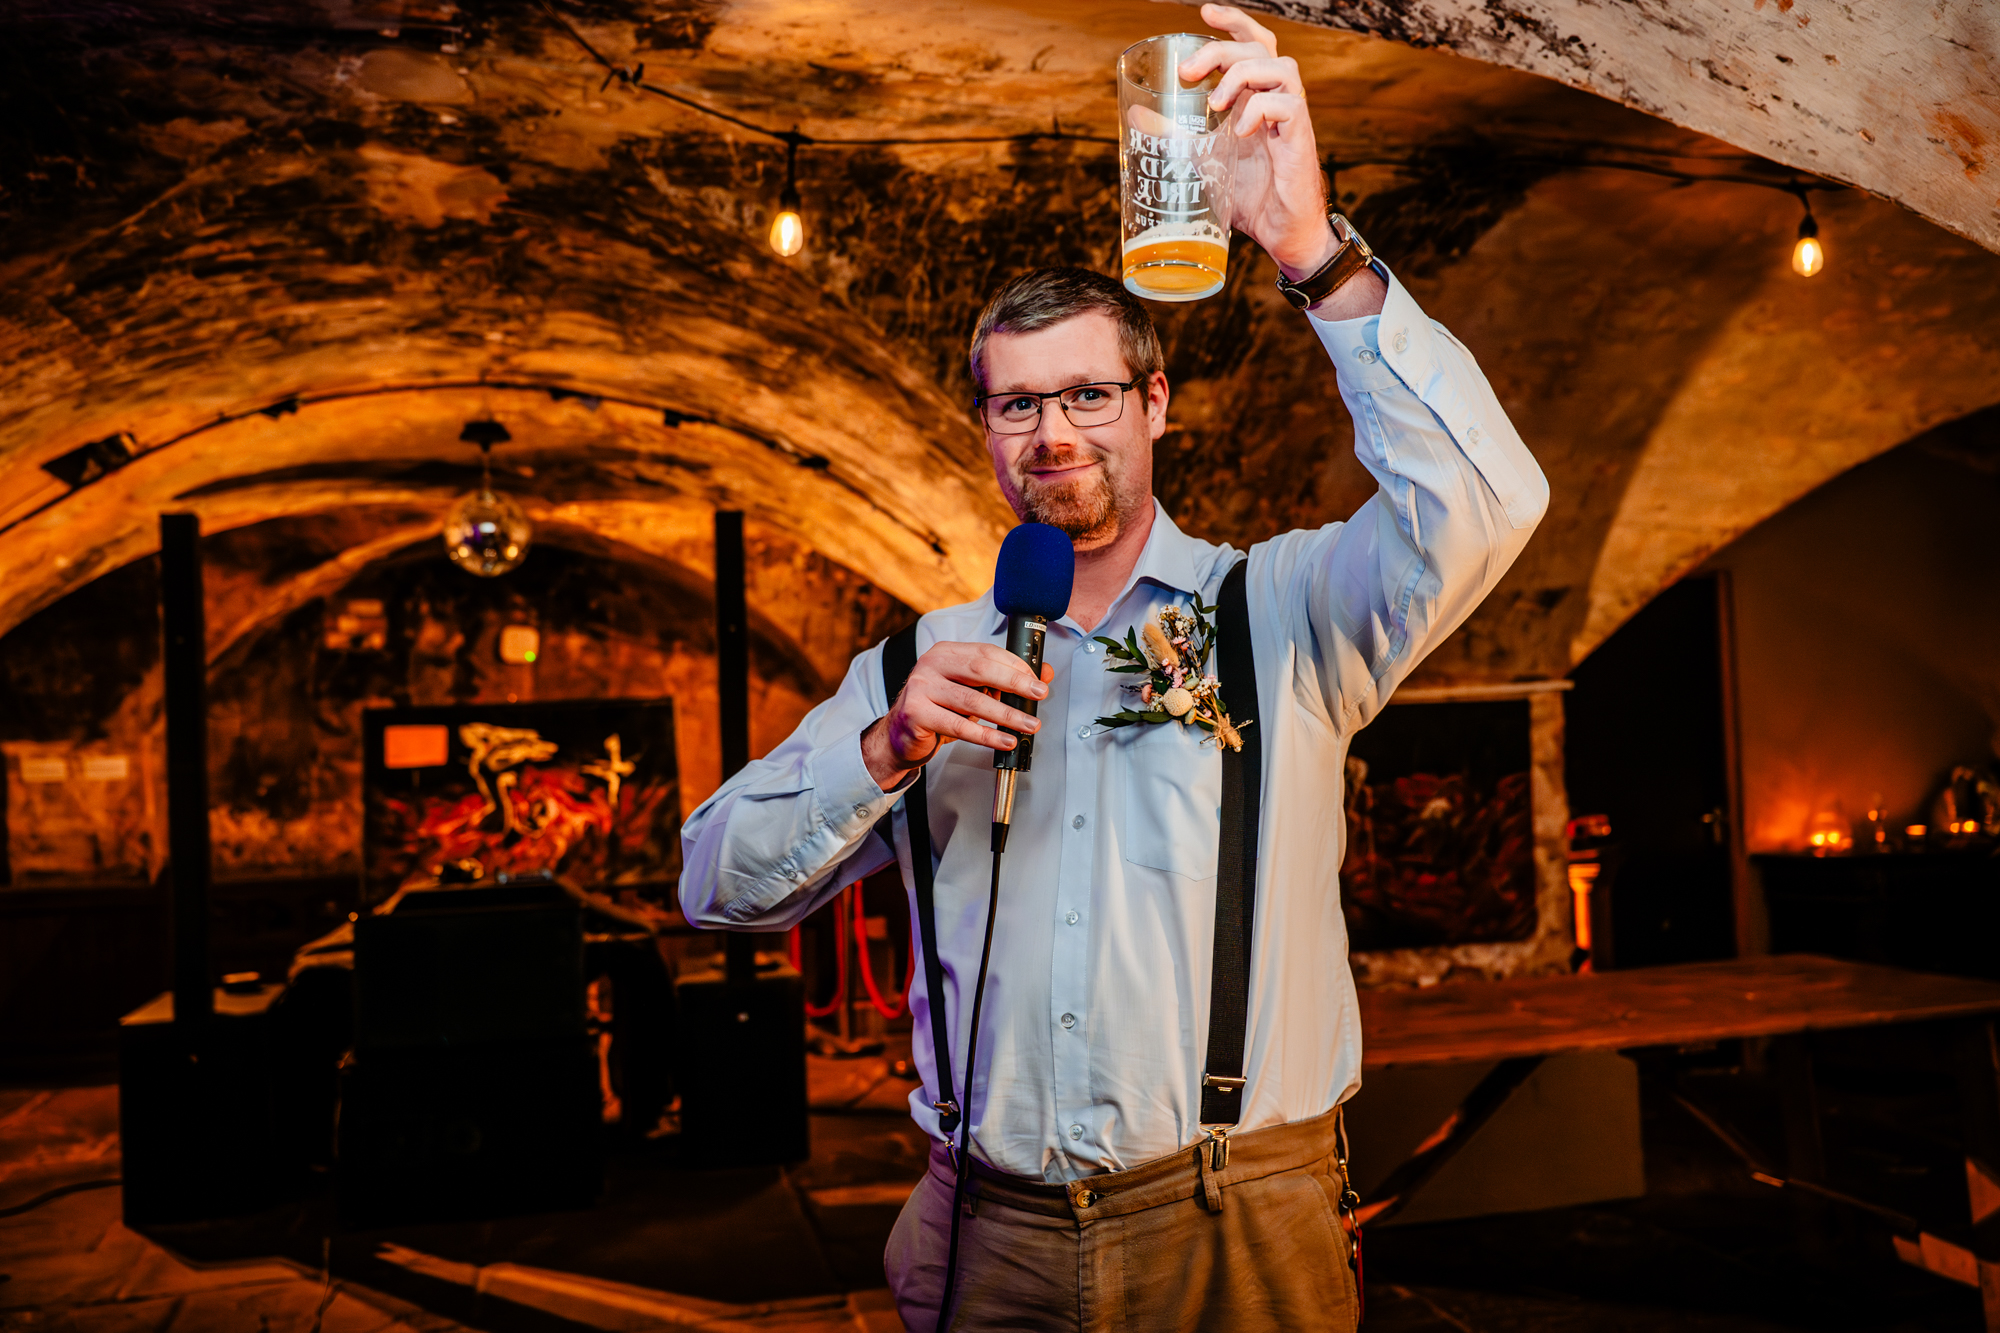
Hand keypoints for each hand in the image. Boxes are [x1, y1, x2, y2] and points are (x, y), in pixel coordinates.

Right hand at [862, 642, 1053, 788]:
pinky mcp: (917, 713)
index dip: (1015, 666)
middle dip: (1015, 683)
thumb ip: (1004, 680)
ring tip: (1028, 725)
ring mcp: (921, 687)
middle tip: (1038, 695)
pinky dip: (986, 735)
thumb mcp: (971, 691)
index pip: (986, 653)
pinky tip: (1004, 740)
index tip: (1037, 680)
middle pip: (981, 670)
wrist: (900, 735)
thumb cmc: (938, 710)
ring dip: (1006, 715)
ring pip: (972, 700)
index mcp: (946, 653)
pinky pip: (958, 726)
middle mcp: (932, 665)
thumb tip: (1043, 673)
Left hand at [1177, 5, 1337, 280]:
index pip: (1253, 44)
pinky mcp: (1300, 140)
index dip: (1233, 22)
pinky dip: (1258, 110)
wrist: (1283, 235)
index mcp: (1256, 98)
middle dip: (1221, 50)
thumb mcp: (1202, 161)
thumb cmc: (1250, 198)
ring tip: (1214, 104)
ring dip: (1241, 76)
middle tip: (1188, 72)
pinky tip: (1239, 130)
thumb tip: (1137, 116)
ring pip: (1279, 67)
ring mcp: (1291, 119)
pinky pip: (1287, 107)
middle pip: (1260, 48)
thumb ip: (1176, 137)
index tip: (1204, 14)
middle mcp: (1277, 101)